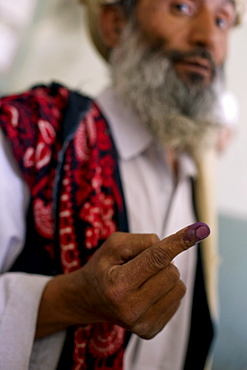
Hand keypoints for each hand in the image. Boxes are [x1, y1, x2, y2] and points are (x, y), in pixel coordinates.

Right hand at [36, 222, 209, 338]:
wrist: (88, 299)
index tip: (199, 230)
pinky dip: (166, 290)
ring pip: (178, 286)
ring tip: (143, 279)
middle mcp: (131, 309)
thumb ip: (141, 241)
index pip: (156, 259)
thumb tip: (171, 246)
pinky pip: (177, 300)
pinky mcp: (150, 331)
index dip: (178, 242)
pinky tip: (146, 292)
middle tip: (141, 265)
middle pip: (171, 271)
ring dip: (166, 276)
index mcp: (118, 285)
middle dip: (162, 261)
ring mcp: (142, 324)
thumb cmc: (102, 267)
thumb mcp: (113, 245)